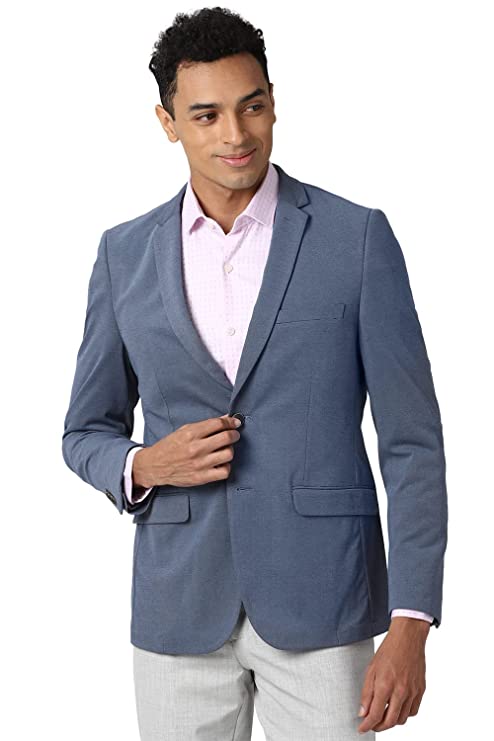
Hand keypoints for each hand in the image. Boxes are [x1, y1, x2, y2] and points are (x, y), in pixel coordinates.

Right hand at [132, 414, 240, 488]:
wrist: (155, 466)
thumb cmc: (169, 447)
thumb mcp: (184, 430)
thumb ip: (205, 425)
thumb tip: (225, 419)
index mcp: (191, 434)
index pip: (218, 424)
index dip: (230, 421)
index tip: (234, 422)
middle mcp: (196, 448)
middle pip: (226, 438)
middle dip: (233, 434)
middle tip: (233, 434)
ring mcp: (200, 464)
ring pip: (228, 454)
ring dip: (229, 449)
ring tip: (224, 449)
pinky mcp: (201, 477)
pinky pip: (224, 471)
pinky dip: (225, 466)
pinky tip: (220, 463)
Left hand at [357, 617, 429, 733]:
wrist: (408, 638)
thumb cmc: (389, 650)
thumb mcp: (371, 669)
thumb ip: (366, 693)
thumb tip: (363, 712)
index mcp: (385, 684)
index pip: (375, 715)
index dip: (367, 725)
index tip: (362, 728)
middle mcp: (400, 691)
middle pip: (390, 721)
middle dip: (378, 727)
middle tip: (372, 724)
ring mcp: (412, 691)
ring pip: (402, 719)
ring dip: (391, 721)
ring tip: (383, 715)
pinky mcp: (421, 690)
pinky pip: (413, 711)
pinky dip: (404, 714)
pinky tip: (397, 707)